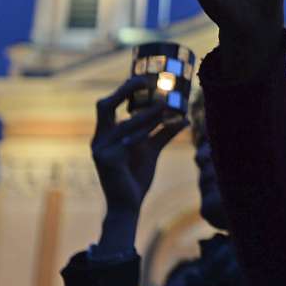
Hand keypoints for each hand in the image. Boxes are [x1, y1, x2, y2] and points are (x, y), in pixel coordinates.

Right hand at [91, 77, 186, 216]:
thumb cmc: (135, 177)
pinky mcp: (108, 160)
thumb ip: (164, 133)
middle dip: (124, 90)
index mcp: (105, 133)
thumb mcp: (151, 150)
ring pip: (124, 123)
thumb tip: (185, 118)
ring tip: (166, 105)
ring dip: (147, 113)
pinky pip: (129, 140)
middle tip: (146, 81)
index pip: (109, 104)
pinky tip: (162, 124)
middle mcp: (100, 138)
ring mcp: (101, 149)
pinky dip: (146, 130)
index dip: (124, 89)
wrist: (127, 207)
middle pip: (104, 105)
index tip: (144, 78)